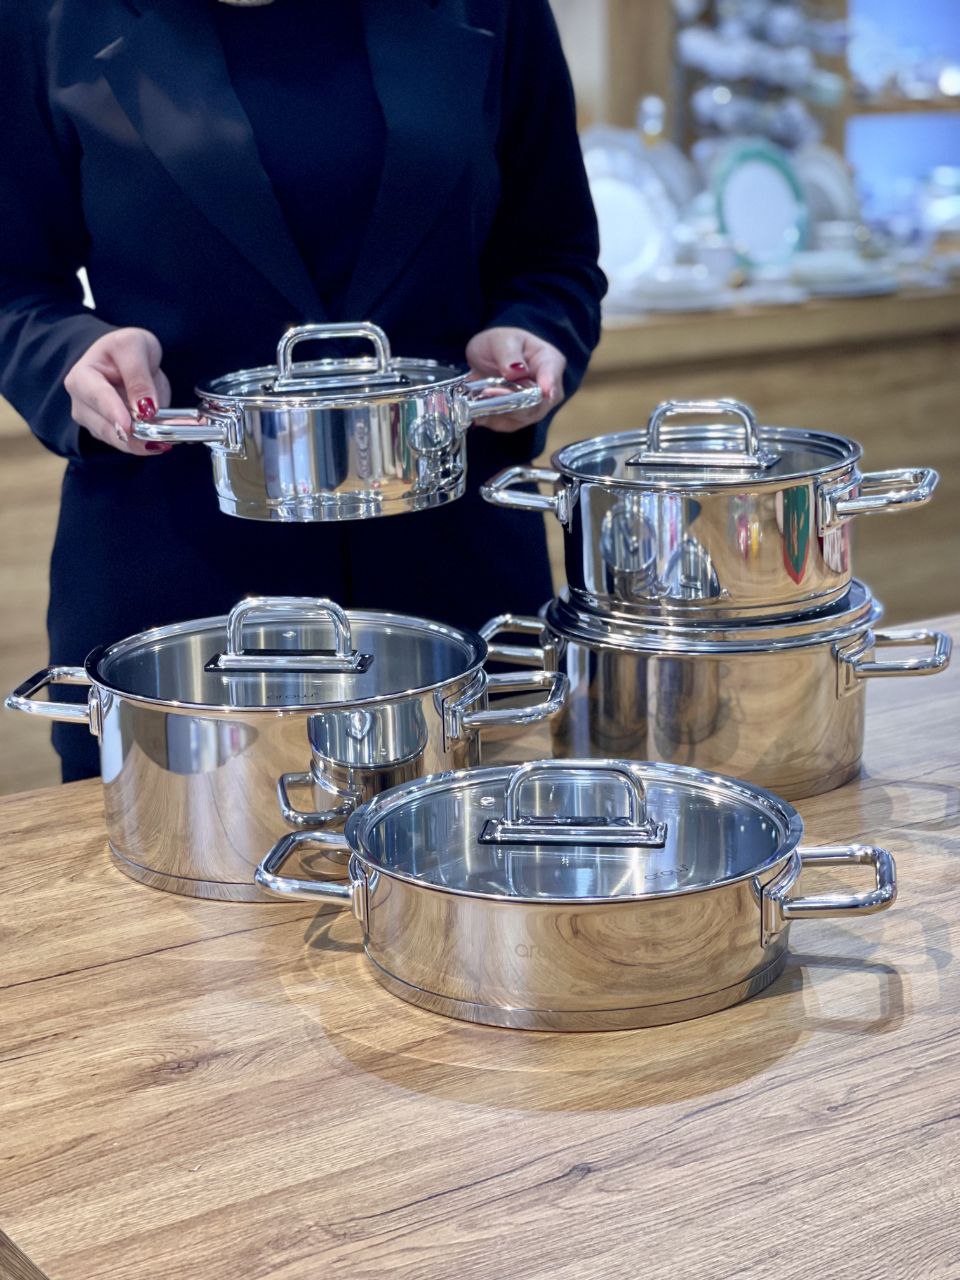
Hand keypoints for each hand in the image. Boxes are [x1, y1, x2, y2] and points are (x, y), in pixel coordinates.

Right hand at [64, 328, 171, 455]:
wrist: (127, 357)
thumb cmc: (126, 348)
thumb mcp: (135, 346)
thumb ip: (138, 375)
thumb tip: (145, 409)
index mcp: (82, 377)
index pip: (97, 397)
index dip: (113, 413)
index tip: (128, 426)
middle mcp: (82, 403)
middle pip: (106, 426)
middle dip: (133, 435)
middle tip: (158, 440)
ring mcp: (95, 421)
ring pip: (119, 441)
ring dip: (142, 443)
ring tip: (165, 441)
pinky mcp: (111, 433)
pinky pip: (130, 443)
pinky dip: (147, 443)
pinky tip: (162, 441)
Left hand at [465, 327, 565, 432]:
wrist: (487, 357)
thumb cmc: (500, 343)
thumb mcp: (501, 340)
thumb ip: (509, 354)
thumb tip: (516, 371)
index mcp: (550, 363)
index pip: (552, 381)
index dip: (546, 390)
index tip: (537, 394)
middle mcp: (548, 389)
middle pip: (537, 405)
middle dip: (511, 402)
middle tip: (487, 391)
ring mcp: (535, 406)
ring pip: (521, 418)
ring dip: (498, 411)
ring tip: (478, 399)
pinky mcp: (520, 418)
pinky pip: (508, 424)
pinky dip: (491, 419)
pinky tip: (478, 411)